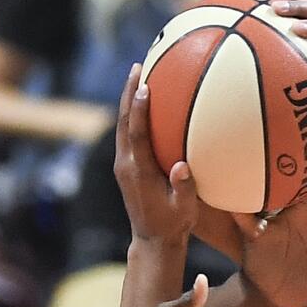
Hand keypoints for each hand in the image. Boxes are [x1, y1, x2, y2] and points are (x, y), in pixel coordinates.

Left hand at [113, 63, 197, 242]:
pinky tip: (144, 102)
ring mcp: (123, 166)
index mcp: (139, 172)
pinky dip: (133, 115)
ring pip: (122, 126)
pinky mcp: (125, 167)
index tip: (145, 87)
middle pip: (124, 122)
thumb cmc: (173, 225)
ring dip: (129, 100)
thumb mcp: (184, 210)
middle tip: (138, 66)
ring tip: (138, 75)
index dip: (140, 110)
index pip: (137, 135)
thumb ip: (183, 188)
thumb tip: (182, 167)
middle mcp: (126, 165)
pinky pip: (127, 135)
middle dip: (129, 93)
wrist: (152, 240)